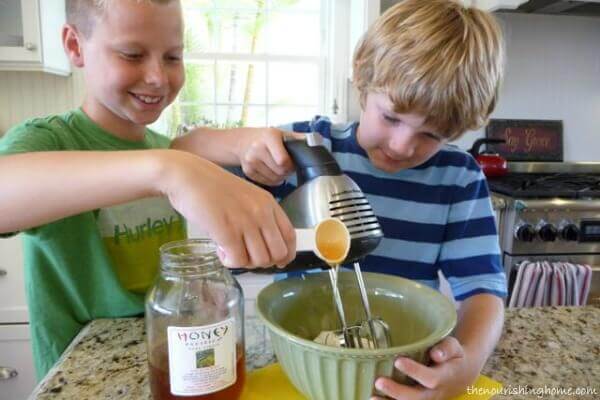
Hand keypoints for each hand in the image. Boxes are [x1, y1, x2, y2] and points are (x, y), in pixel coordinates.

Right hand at [158, 150, 295, 268]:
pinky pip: (238, 260)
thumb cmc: (212, 188)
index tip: (278, 262)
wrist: (187, 176)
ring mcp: (245, 222)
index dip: (286, 255)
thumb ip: (258, 217)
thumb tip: (264, 247)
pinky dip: (229, 262)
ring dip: (244, 262)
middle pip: (277, 253)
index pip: (289, 236)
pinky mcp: (227, 231)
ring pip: (259, 260)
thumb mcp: (246, 197)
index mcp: (268, 203)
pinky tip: (220, 250)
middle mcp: (261, 213)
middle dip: (262, 262)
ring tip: (229, 250)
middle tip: (245, 255)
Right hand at [234, 128, 303, 185]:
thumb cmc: (267, 138)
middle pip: (280, 171)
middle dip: (287, 171)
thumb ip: (299, 138)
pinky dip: (272, 180)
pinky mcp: (247, 171)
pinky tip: (272, 171)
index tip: (292, 161)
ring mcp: (250, 161)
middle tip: (287, 165)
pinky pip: (267, 182)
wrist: (243, 142)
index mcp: (269, 137)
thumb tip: (316, 142)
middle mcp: (257, 149)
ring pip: (274, 179)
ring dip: (280, 176)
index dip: (291, 164)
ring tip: (279, 168)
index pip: (283, 160)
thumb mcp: (283, 133)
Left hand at [371, 337, 478, 399]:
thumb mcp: (454, 348)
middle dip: (397, 391)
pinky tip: (372, 399)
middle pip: (416, 398)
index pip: (430, 378)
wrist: (460, 376)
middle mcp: (434, 393)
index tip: (398, 361)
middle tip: (379, 381)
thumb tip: (436, 354)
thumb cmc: (452, 357)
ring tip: (372, 397)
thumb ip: (446, 349)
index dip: (414, 371)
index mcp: (444, 377)